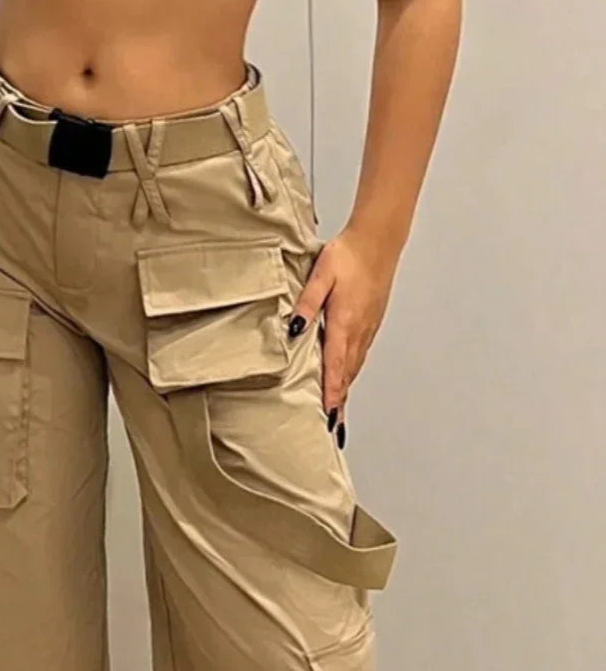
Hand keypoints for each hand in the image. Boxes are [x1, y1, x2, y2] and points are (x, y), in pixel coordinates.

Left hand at [288, 227, 397, 441]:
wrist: (377, 241)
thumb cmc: (347, 255)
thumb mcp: (321, 275)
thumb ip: (306, 303)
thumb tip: (294, 329)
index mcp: (344, 323)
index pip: (335, 366)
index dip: (330, 393)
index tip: (327, 416)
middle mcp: (358, 332)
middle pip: (346, 375)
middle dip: (337, 403)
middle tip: (330, 429)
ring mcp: (366, 330)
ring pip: (353, 368)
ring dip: (344, 392)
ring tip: (336, 416)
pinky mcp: (370, 325)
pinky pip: (358, 357)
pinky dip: (350, 375)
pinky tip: (344, 383)